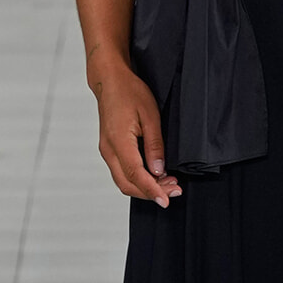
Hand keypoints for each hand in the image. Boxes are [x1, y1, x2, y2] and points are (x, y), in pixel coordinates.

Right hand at [92, 60, 181, 207]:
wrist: (110, 81)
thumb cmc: (129, 92)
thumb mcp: (150, 115)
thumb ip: (154, 145)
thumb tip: (159, 170)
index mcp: (118, 142)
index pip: (135, 175)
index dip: (152, 190)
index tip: (166, 200)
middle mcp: (108, 150)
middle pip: (127, 184)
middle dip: (151, 192)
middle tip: (175, 190)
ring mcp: (107, 151)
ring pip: (123, 180)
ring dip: (145, 187)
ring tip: (169, 183)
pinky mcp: (110, 149)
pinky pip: (122, 172)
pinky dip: (138, 178)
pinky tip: (155, 175)